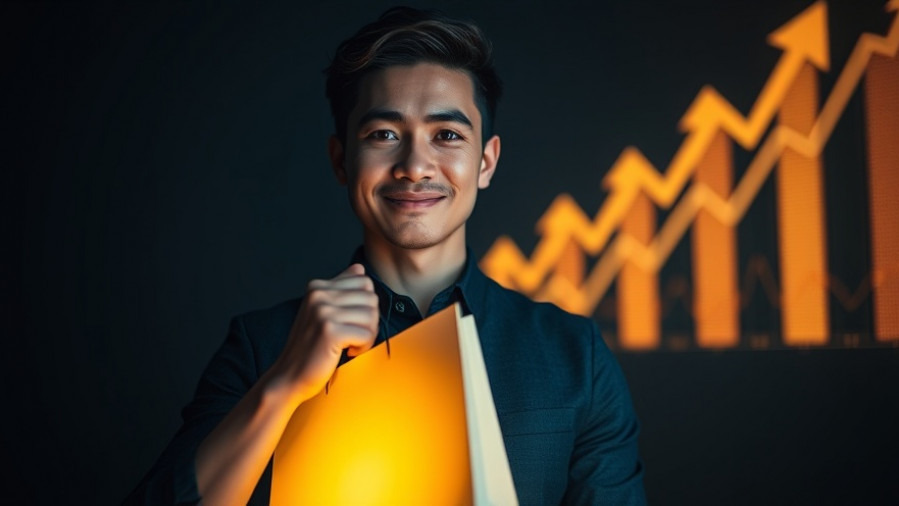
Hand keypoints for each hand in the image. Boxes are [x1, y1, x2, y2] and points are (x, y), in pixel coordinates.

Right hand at [272, 263, 378, 401]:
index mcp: (318, 287)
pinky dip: (363, 347)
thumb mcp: (323, 312)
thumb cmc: (311, 347)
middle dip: (370, 321)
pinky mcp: (330, 331)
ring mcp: (323, 312)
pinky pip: (367, 334)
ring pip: (372, 316)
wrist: (289, 376)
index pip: (365, 282)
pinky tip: (348, 352)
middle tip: (353, 337)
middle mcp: (319, 295)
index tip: (351, 322)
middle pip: (371, 298)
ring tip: (350, 345)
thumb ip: (341, 289)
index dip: (365, 305)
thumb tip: (359, 268)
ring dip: (367, 335)